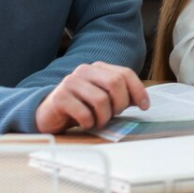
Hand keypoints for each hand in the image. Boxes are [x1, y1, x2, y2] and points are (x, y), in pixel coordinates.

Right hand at [35, 62, 149, 132]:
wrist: (49, 115)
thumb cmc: (81, 107)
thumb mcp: (105, 99)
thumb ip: (122, 96)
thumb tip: (143, 102)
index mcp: (98, 68)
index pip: (125, 73)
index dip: (138, 90)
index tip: (145, 106)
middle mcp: (84, 71)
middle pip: (115, 83)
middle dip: (120, 104)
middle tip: (114, 115)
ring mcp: (70, 82)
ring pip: (101, 99)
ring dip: (104, 117)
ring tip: (98, 121)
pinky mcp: (59, 98)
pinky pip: (84, 113)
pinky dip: (89, 122)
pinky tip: (85, 124)